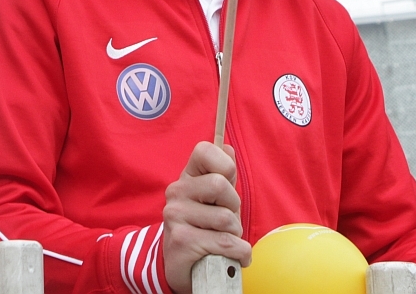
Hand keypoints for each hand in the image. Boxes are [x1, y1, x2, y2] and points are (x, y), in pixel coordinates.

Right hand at [163, 141, 251, 293]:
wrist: (184, 266)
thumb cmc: (205, 227)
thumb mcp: (216, 199)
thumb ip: (223, 174)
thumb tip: (229, 148)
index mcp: (187, 176)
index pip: (204, 150)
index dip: (224, 164)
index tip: (227, 181)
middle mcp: (177, 191)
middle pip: (219, 184)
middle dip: (234, 206)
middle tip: (227, 220)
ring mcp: (175, 216)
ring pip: (225, 218)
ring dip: (235, 233)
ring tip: (223, 239)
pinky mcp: (181, 241)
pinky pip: (226, 243)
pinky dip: (239, 253)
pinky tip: (232, 257)